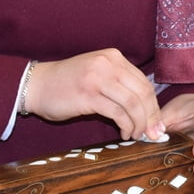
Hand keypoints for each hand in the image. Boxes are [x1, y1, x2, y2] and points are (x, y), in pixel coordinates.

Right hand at [21, 50, 162, 140]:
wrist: (36, 85)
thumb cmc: (67, 84)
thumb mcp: (97, 74)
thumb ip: (119, 84)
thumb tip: (146, 109)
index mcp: (114, 57)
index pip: (144, 82)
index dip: (154, 105)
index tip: (157, 122)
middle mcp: (108, 64)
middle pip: (143, 93)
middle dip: (151, 116)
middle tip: (154, 133)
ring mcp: (98, 78)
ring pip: (133, 104)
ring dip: (139, 124)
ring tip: (137, 135)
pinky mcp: (88, 95)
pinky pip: (117, 113)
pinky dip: (126, 126)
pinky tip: (124, 133)